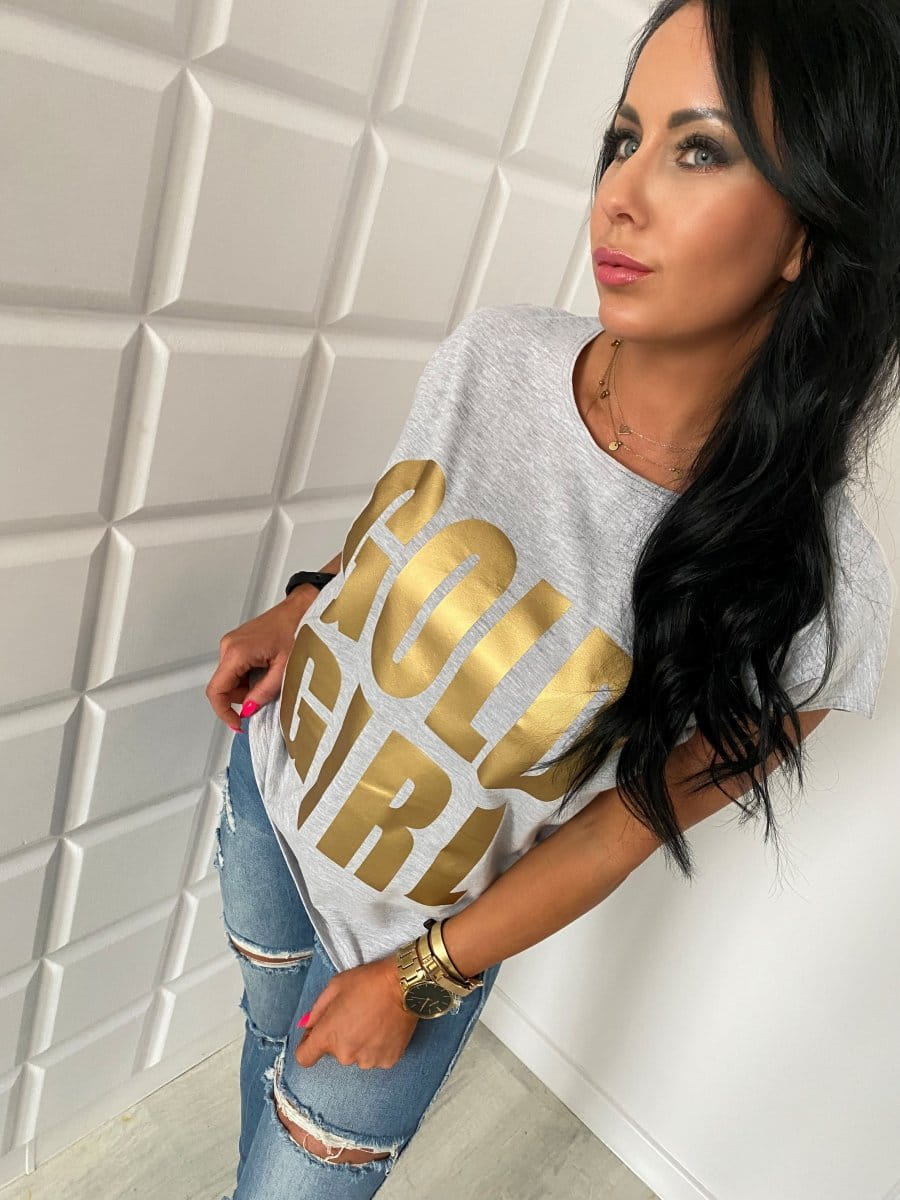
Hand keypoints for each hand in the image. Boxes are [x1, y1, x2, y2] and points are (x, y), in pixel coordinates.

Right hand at [205, 590, 313, 731]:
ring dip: (248, 687)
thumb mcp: (284, 668)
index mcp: (236, 652)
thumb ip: (264, 692)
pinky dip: (250, 677)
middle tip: (267, 694)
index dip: (224, 712)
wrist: (301, 608)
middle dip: (243, 698)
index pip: (216, 691)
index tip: (238, 724)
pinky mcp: (238, 643)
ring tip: (272, 677)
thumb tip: (248, 710)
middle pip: (224, 686)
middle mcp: (228, 647)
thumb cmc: (297, 629)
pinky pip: (237, 669)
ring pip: (231, 679)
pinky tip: (268, 669)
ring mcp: (231, 644)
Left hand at [294, 955, 419, 1069]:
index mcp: (328, 1036)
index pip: (304, 1058)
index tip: (317, 1035)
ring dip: (361, 1043)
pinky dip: (378, 1046)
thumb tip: (307, 1026)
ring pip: (357, 1055)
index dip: (308, 1045)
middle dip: (341, 1037)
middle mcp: (345, 1054)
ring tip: (373, 1021)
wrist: (403, 985)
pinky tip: (385, 1028)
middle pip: (335, 1052)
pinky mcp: (387, 1061)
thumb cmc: (367, 982)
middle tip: (356, 1015)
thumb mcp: (334, 986)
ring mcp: (368, 1060)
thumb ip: (316, 1010)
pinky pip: (376, 1056)